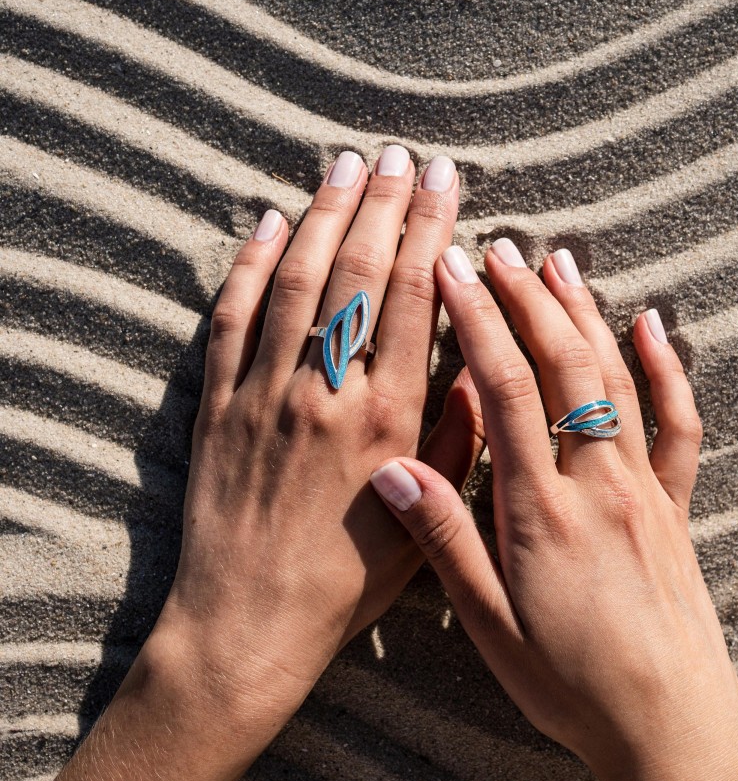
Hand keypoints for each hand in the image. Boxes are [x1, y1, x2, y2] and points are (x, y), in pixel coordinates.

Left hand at [1, 148, 482, 780]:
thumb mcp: (427, 516)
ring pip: (297, 281)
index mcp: (387, 419)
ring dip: (325, 216)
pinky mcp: (218, 406)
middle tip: (403, 157)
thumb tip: (477, 363)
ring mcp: (265, 393)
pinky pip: (232, 319)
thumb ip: (457, 437)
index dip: (433, 233)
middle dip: (386, 205)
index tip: (447, 186)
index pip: (418, 301)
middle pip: (360, 274)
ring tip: (347, 166)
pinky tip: (271, 225)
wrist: (250, 623)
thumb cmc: (347, 580)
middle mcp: (327, 393)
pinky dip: (249, 266)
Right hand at [370, 240, 737, 780]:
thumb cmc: (571, 684)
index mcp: (542, 509)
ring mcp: (644, 489)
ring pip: (617, 379)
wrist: (668, 724)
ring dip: (584, 315)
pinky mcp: (674, 505)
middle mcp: (598, 483)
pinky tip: (652, 323)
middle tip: (495, 248)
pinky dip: (668, 367)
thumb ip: (444, 543)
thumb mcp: (490, 625)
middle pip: (563, 366)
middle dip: (526, 300)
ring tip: (556, 262)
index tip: (450, 272)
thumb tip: (390, 472)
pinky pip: (680, 423)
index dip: (475, 322)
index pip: (505, 390)